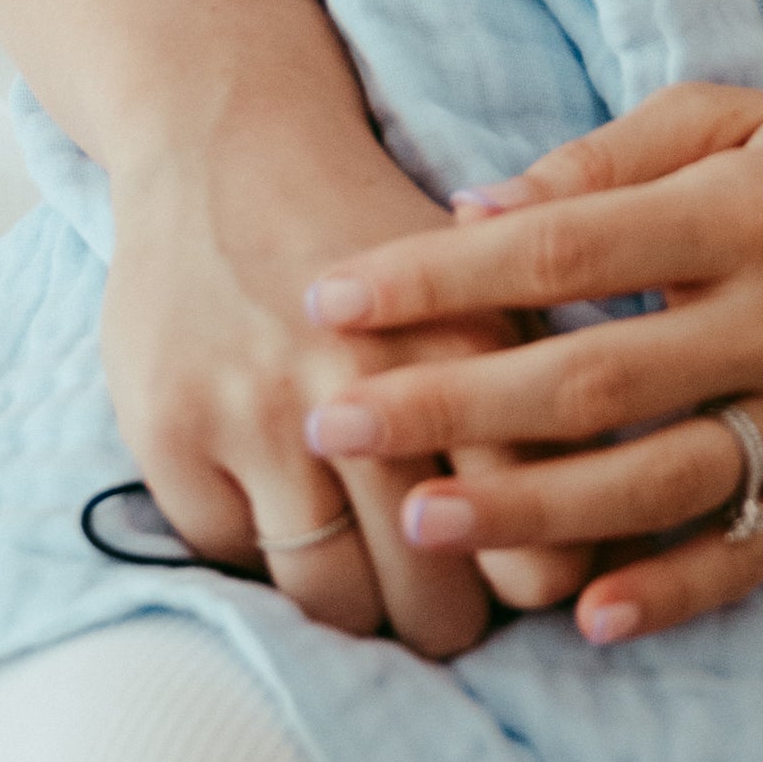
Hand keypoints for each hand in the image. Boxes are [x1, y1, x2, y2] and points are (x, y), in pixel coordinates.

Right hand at [103, 89, 586, 650]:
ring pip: (329, 593)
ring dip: (359, 614)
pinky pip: (233, 559)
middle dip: (448, 623)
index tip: (524, 587)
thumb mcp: (483, 285)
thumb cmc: (378, 224)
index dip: (535, 585)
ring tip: (376, 601)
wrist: (228, 137)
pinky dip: (263, 560)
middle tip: (449, 619)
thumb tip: (591, 550)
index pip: (531, 545)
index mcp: (465, 352)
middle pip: (429, 593)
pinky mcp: (172, 434)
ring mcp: (258, 418)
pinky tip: (286, 527)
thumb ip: (538, 399)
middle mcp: (364, 390)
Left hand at [296, 82, 762, 642]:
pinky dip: (671, 593)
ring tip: (418, 522)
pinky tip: (584, 617)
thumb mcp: (736, 118)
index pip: (569, 244)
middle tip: (330, 421)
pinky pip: (750, 555)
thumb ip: (607, 160)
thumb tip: (475, 210)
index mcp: (749, 211)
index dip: (444, 274)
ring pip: (658, 482)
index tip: (334, 294)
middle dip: (452, 405)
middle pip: (596, 378)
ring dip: (531, 511)